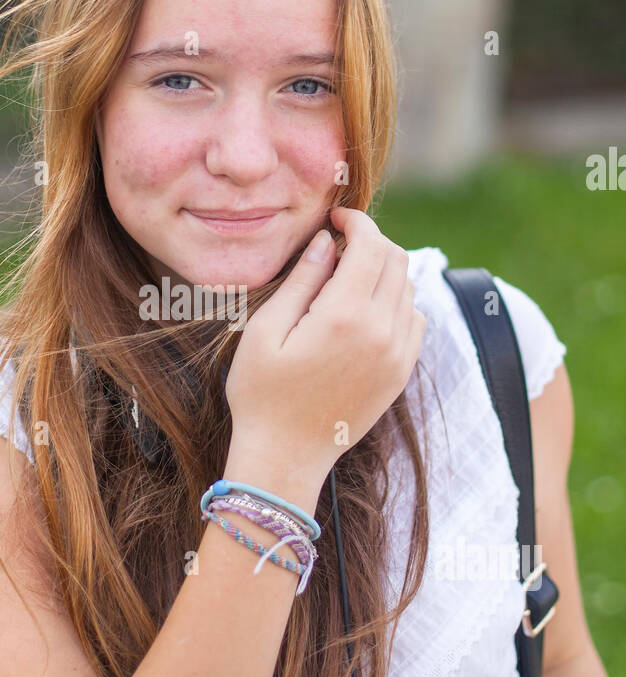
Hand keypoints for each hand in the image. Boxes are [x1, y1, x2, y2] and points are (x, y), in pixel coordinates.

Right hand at [224, 206, 425, 490]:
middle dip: (371, 242)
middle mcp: (382, 332)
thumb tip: (327, 241)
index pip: (371, 245)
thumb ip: (301, 280)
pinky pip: (415, 320)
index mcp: (345, 316)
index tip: (336, 218)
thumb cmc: (261, 395)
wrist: (285, 458)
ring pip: (408, 287)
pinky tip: (364, 311)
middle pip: (396, 260)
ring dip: (384, 271)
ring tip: (347, 278)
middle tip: (339, 246)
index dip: (356, 221)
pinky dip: (396, 302)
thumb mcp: (264, 331)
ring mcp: (397, 355)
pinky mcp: (401, 373)